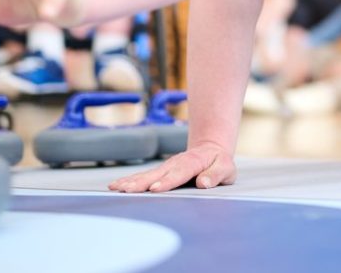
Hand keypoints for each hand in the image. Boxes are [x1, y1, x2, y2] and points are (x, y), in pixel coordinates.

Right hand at [108, 143, 236, 192]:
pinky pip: (143, 176)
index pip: (180, 173)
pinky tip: (115, 186)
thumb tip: (203, 183)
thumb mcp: (226, 168)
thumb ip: (215, 175)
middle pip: (157, 174)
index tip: (155, 189)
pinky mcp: (159, 172)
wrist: (210, 149)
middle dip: (142, 183)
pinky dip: (129, 181)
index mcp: (193, 162)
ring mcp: (165, 167)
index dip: (167, 181)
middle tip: (127, 190)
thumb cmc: (219, 162)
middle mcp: (175, 163)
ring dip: (131, 182)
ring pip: (146, 174)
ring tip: (115, 188)